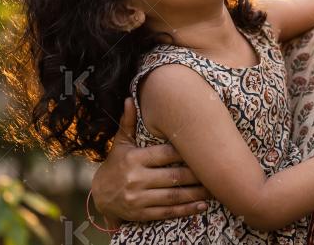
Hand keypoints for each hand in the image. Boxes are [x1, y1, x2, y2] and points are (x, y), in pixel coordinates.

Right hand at [90, 98, 210, 222]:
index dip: (184, 153)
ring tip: (214, 188)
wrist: (99, 195)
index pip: (164, 154)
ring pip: (173, 196)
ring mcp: (139, 198)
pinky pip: (168, 212)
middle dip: (196, 174)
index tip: (202, 150)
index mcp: (134, 158)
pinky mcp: (141, 214)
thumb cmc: (115, 165)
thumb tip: (129, 99)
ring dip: (196, 193)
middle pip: (173, 176)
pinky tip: (202, 205)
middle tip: (215, 170)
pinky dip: (186, 210)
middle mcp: (136, 178)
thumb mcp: (120, 144)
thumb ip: (128, 122)